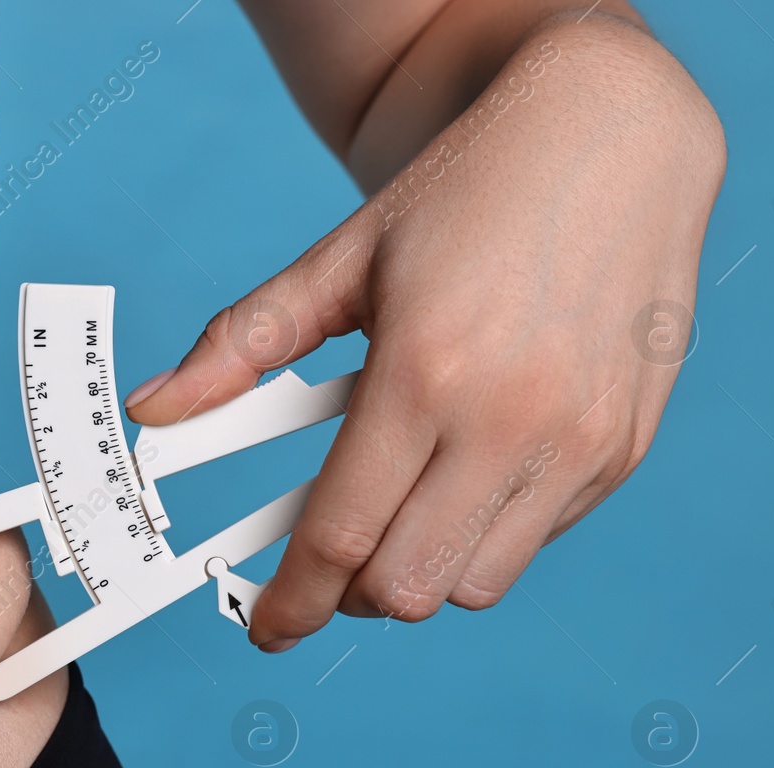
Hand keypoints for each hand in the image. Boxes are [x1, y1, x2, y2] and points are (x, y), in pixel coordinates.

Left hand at [124, 18, 723, 651]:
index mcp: (425, 371)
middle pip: (406, 588)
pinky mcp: (623, 450)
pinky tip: (471, 462)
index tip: (266, 627)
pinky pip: (535, 542)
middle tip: (329, 553)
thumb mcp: (340, 259)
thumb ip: (239, 346)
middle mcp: (512, 419)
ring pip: (475, 585)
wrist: (611, 135)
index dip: (292, 601)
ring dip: (420, 567)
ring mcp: (579, 441)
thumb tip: (150, 408)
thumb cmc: (463, 194)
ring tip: (402, 496)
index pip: (340, 537)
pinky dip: (485, 532)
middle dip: (350, 591)